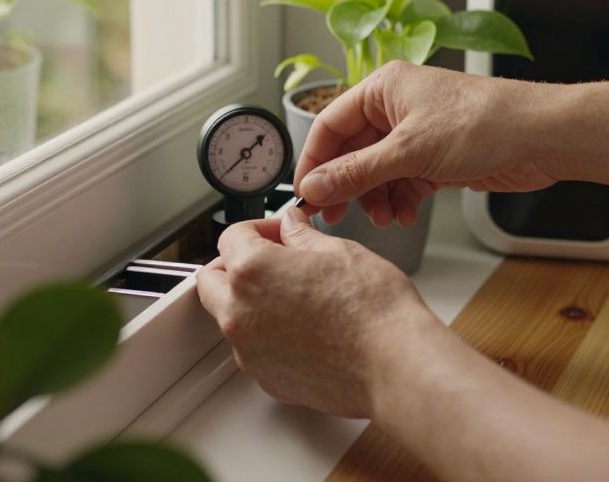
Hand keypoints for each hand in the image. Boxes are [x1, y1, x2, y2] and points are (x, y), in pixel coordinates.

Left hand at [195, 207, 440, 417]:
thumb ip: (302, 236)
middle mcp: (239, 313)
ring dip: (251, 302)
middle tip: (274, 260)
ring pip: (231, 317)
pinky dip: (269, 336)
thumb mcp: (339, 251)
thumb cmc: (374, 311)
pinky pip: (254, 349)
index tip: (280, 233)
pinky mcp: (267, 379)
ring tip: (296, 297)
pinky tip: (306, 329)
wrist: (395, 366)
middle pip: (213, 280)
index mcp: (252, 271)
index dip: (260, 228)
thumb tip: (291, 227)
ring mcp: (250, 352)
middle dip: (237, 265)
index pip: (231, 237)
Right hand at [295, 61, 560, 226]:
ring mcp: (417, 133)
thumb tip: (314, 186)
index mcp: (382, 88)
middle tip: (336, 216)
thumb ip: (357, 172)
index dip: (314, 162)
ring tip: (385, 218)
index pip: (329, 125)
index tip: (305, 195)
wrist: (539, 137)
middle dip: (347, 186)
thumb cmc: (483, 123)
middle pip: (352, 152)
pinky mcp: (436, 157)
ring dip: (376, 198)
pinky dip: (400, 200)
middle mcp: (396, 108)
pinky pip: (403, 181)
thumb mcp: (409, 151)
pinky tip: (406, 216)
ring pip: (377, 171)